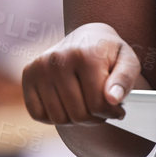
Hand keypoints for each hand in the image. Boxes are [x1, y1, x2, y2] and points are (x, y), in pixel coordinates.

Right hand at [21, 22, 140, 124]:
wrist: (86, 37)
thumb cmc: (109, 54)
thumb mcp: (128, 61)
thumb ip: (125, 80)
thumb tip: (113, 99)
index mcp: (84, 54)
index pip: (98, 105)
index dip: (111, 113)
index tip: (118, 109)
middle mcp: (57, 59)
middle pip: (78, 115)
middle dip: (94, 118)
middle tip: (101, 108)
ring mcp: (39, 67)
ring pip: (59, 119)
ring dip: (75, 119)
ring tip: (86, 105)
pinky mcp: (28, 75)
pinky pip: (38, 114)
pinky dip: (53, 116)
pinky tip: (66, 103)